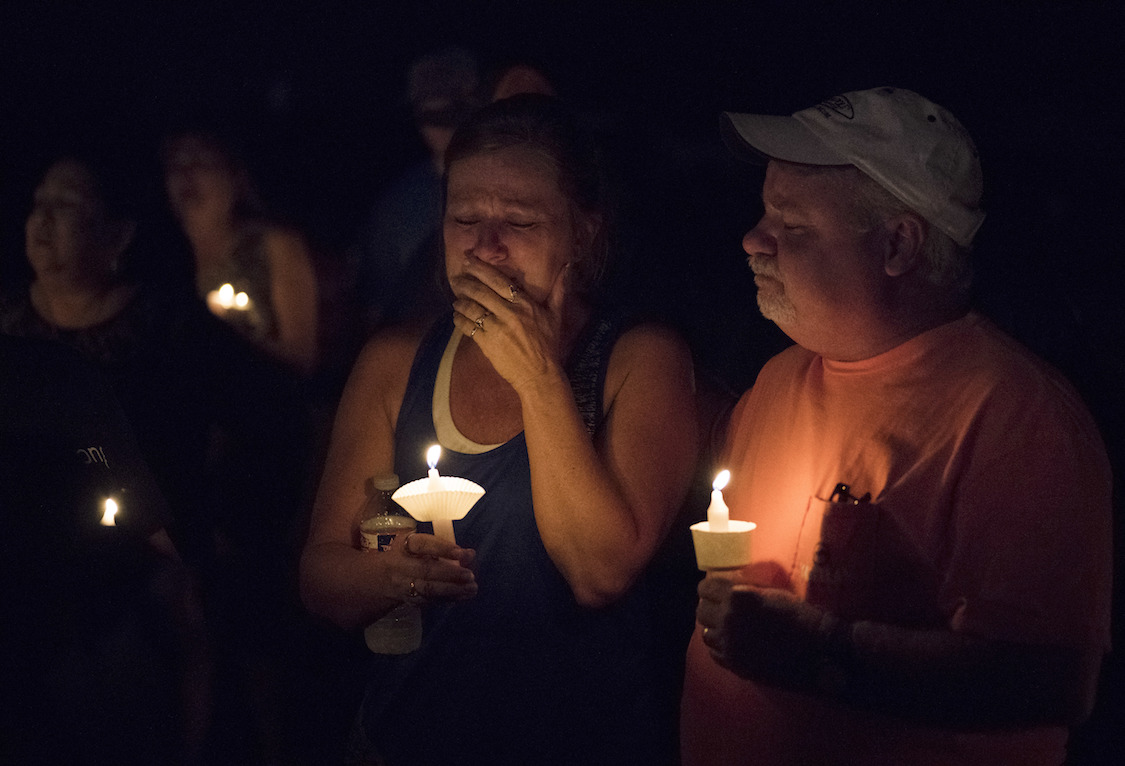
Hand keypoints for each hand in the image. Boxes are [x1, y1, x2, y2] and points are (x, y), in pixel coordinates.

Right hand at [384, 530, 476, 603]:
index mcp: (403, 545)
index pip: (422, 544)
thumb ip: (445, 549)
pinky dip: (449, 598)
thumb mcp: (420, 546)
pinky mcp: (408, 599)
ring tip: (471, 588)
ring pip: (428, 588)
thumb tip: (470, 554)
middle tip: (470, 575)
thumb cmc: (406, 556)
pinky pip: (430, 600)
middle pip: (425, 569)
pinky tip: (464, 595)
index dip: (443, 548)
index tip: (462, 553)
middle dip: (450, 573)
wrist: (378, 579)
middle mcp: (399, 565)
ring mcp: (402, 584)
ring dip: (452, 589)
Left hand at [450, 256, 572, 390]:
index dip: (480, 268)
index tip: (468, 260)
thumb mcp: (556, 315)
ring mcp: (497, 328)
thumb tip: (568, 266)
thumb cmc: (548, 345)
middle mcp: (509, 313)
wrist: (540, 375)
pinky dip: (459, 320)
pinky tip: (457, 317)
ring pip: (472, 308)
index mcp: (525, 304)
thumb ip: (560, 289)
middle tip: (455, 278)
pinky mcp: (487, 344)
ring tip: (457, 300)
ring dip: (460, 302)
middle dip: (465, 283)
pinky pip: (468, 327)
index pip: (498, 280)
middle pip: (480, 291)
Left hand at [697, 576, 845, 688]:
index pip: (706, 587)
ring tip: (727, 627)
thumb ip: (745, 590)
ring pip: (705, 632)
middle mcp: (729, 619)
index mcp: (738, 597)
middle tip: (720, 607)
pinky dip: (720, 646)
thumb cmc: (800, 616)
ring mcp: (730, 644)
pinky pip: (714, 652)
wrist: (818, 652)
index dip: (709, 587)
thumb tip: (727, 587)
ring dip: (714, 627)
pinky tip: (732, 643)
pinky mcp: (734, 664)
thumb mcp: (772, 594)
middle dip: (709, 607)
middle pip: (701, 610)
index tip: (713, 589)